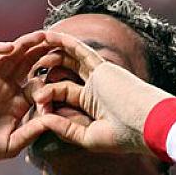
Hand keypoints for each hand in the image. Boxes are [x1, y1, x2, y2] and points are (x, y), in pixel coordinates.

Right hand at [0, 31, 52, 167]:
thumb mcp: (12, 145)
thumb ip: (31, 133)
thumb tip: (52, 121)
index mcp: (20, 104)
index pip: (40, 84)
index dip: (52, 81)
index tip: (63, 81)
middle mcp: (8, 89)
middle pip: (28, 63)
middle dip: (43, 51)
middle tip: (60, 41)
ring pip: (11, 56)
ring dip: (25, 44)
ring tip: (41, 36)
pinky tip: (10, 47)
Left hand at [24, 31, 172, 154]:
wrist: (145, 125)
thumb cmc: (123, 136)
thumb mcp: (89, 138)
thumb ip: (66, 130)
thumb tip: (43, 120)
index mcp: (93, 106)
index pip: (65, 98)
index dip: (48, 100)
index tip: (37, 108)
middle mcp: (95, 89)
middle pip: (65, 78)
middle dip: (46, 75)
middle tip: (29, 74)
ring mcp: (98, 77)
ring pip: (70, 61)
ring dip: (52, 54)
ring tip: (33, 48)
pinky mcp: (101, 67)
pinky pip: (79, 50)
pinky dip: (65, 42)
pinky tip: (49, 36)